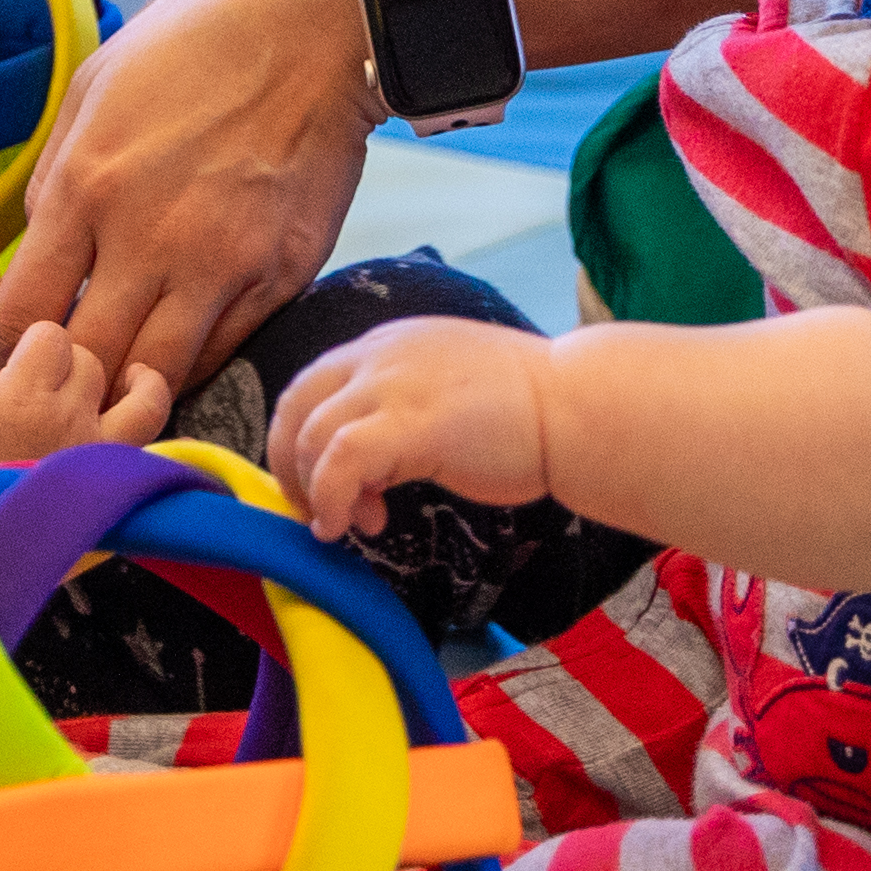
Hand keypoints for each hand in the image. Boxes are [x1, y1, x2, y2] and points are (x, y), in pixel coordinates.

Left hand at [0, 0, 381, 394]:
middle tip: (43, 406)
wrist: (314, 29)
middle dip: (55, 392)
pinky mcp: (278, 277)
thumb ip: (56, 179)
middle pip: (84, 359)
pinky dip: (187, 365)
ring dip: (123, 394)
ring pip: (156, 374)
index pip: (21, 312)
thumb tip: (41, 250)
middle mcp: (149, 239)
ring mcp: (221, 265)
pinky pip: (220, 352)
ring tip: (104, 401)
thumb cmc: (195, 46)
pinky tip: (170, 363)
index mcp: (88, 188)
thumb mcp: (94, 90)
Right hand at [0, 304, 175, 470]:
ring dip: (110, 380)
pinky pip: (150, 421)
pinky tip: (138, 390)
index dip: (35, 345)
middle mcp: (68, 413)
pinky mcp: (116, 470)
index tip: (19, 368)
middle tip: (38, 392)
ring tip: (105, 380)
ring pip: (123, 384)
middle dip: (63, 366)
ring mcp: (98, 443)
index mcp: (22, 394)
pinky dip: (150, 398)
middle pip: (86, 358)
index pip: (51, 335)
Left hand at [269, 317, 563, 543]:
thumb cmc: (527, 413)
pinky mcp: (409, 422)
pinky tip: (350, 525)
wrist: (578, 407)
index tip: (326, 488)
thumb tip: (364, 470)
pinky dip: (330, 499)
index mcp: (390, 345)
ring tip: (351, 524)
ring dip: (316, 492)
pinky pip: (338, 461)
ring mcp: (392, 384)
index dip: (304, 443)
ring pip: (310, 436)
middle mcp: (381, 354)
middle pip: (293, 405)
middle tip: (317, 512)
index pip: (312, 386)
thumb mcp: (444, 398)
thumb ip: (398, 418)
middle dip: (291, 468)